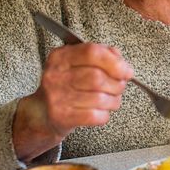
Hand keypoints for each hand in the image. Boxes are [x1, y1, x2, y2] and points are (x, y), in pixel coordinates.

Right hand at [13, 43, 132, 160]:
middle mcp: (55, 75)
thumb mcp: (78, 63)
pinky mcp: (61, 117)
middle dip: (117, 84)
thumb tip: (121, 61)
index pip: (91, 52)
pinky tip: (101, 111)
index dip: (114, 62)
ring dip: (114, 100)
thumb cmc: (67, 84)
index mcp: (61, 56)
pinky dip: (104, 114)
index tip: (127, 71)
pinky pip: (95, 116)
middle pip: (98, 77)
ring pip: (99, 98)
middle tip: (119, 87)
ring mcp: (57, 97)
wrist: (42, 112)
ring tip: (112, 100)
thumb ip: (102, 55)